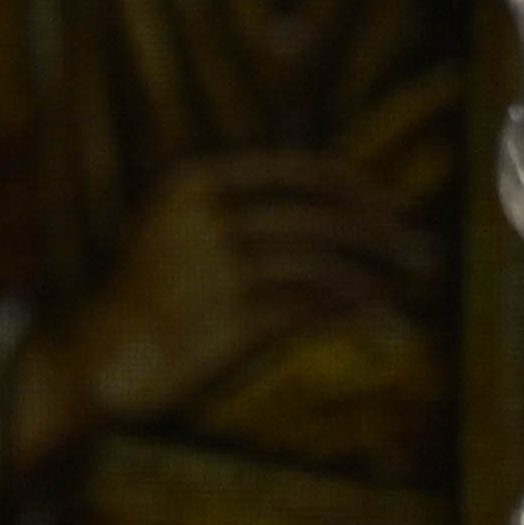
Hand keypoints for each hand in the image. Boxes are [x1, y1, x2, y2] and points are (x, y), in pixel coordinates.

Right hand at [17, 153, 428, 471]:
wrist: (98, 353)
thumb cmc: (160, 293)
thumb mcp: (192, 232)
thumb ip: (258, 211)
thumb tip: (359, 211)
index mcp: (193, 181)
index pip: (301, 170)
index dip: (362, 189)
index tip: (403, 208)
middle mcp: (200, 216)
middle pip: (320, 214)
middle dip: (381, 233)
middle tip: (425, 253)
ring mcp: (210, 267)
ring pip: (320, 260)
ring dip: (374, 273)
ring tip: (407, 286)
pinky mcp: (222, 316)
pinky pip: (306, 307)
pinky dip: (347, 308)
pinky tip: (376, 313)